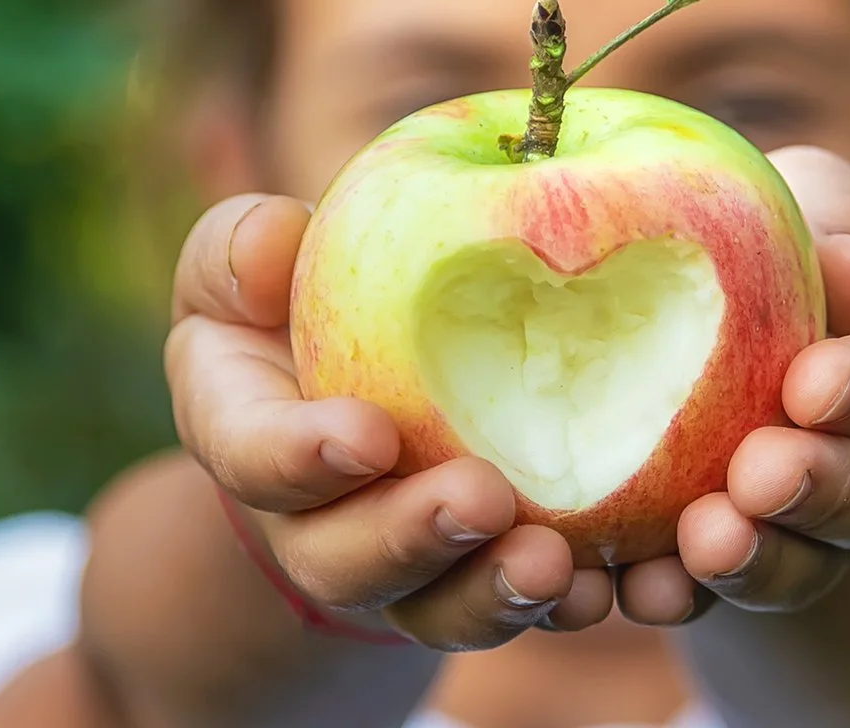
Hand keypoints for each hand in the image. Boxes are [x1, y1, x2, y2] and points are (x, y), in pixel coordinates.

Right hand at [165, 194, 610, 652]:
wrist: (353, 386)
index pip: (253, 457)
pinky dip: (567, 604)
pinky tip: (607, 586)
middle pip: (344, 561)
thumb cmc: (291, 307)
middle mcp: (312, 526)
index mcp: (247, 437)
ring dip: (492, 593)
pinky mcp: (477, 580)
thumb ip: (242, 249)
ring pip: (435, 608)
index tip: (370, 435)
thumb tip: (274, 239)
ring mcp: (399, 569)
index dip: (302, 457)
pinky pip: (517, 610)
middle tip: (482, 500)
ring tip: (555, 564)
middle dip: (412, 538)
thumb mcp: (249, 261)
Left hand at [608, 146, 849, 623]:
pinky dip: (690, 594)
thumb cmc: (776, 232)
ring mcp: (840, 521)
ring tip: (706, 542)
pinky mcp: (763, 561)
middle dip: (828, 487)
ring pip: (823, 559)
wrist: (715, 310)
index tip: (812, 387)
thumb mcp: (811, 200)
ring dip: (766, 558)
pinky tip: (644, 588)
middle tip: (759, 477)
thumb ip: (835, 225)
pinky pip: (734, 594)